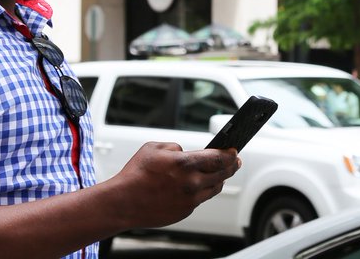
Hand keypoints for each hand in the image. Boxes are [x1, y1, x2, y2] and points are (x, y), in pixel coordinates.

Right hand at [113, 142, 240, 229]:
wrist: (124, 202)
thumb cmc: (136, 174)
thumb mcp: (154, 148)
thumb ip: (175, 147)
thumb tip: (186, 152)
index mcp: (184, 163)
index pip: (218, 158)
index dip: (230, 154)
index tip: (235, 151)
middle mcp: (191, 183)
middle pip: (222, 174)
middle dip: (232, 166)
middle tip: (235, 162)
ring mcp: (190, 200)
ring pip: (214, 188)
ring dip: (219, 179)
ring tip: (219, 173)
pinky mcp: (185, 212)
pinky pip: (200, 199)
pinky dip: (201, 191)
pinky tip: (196, 186)